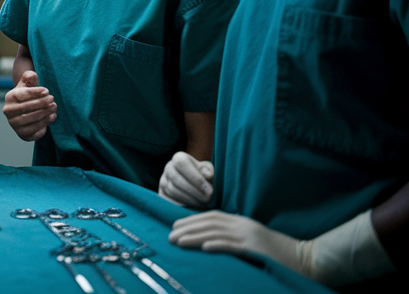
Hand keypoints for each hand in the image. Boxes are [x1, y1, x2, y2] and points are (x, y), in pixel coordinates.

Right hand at [3, 71, 56, 140]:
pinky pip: (34, 130)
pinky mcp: (22, 134)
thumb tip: (32, 75)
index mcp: (9, 97)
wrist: (27, 112)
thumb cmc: (29, 95)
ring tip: (54, 107)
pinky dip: (44, 124)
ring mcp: (14, 124)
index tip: (47, 91)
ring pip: (30, 119)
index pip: (21, 95)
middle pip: (25, 108)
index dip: (34, 92)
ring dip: (44, 113)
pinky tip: (52, 116)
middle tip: (52, 99)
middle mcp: (8, 111)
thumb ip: (29, 77)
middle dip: (41, 103)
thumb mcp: (28, 85)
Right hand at [159, 151, 214, 207]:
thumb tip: (206, 175)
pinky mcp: (162, 195)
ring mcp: (163, 182)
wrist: (197, 188)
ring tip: (203, 204)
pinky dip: (181, 206)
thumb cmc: (205, 178)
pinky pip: (168, 201)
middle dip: (194, 191)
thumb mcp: (209, 171)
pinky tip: (193, 208)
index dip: (196, 177)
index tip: (210, 191)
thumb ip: (209, 171)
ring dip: (189, 199)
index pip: (181, 163)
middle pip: (176, 178)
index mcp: (179, 158)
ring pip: (172, 190)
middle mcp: (168, 168)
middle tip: (208, 200)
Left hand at [170, 211, 302, 272]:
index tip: (175, 225)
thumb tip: (210, 240)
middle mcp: (244, 226)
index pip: (211, 216)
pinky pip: (234, 246)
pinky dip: (217, 245)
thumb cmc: (278, 253)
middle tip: (169, 235)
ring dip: (194, 237)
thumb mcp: (253, 240)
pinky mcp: (257, 250)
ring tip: (177, 241)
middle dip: (187, 228)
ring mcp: (250, 237)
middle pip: (209, 223)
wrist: (306, 259)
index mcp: (242, 222)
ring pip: (216, 234)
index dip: (191, 219)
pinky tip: (203, 247)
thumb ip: (235, 236)